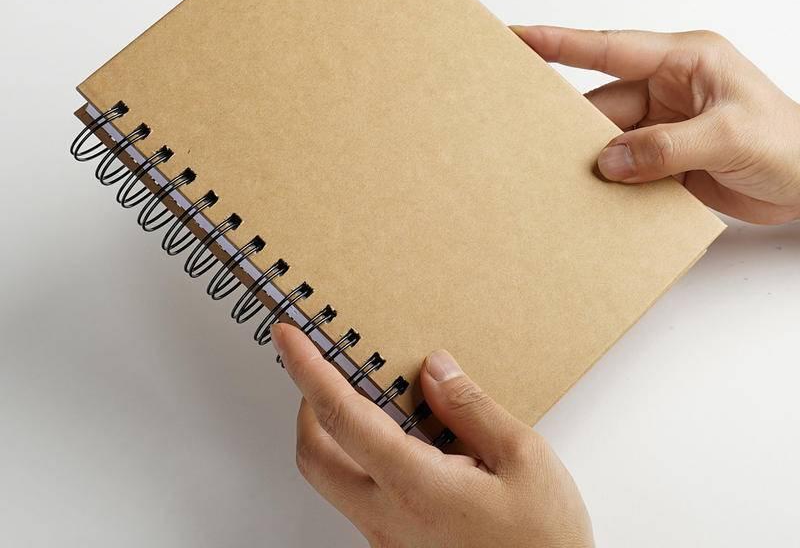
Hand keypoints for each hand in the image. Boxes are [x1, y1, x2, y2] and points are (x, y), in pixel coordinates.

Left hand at [271, 323, 592, 547]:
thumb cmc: (545, 543)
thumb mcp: (523, 458)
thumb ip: (471, 407)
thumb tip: (434, 369)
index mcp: (414, 486)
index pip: (339, 415)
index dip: (306, 369)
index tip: (287, 337)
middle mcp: (388, 518)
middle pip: (312, 455)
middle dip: (306, 404)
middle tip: (321, 368)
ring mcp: (390, 540)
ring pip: (333, 480)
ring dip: (332, 434)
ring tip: (364, 398)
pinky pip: (361, 498)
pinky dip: (360, 460)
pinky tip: (398, 442)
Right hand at [513, 26, 799, 224]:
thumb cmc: (792, 144)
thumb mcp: (729, 136)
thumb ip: (666, 148)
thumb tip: (610, 161)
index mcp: (686, 60)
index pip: (610, 47)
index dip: (559, 42)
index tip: (518, 37)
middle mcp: (669, 88)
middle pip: (603, 102)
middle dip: (574, 123)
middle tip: (531, 135)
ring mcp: (665, 124)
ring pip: (610, 139)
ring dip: (595, 160)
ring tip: (564, 177)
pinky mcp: (665, 157)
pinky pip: (626, 166)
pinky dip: (612, 182)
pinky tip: (598, 195)